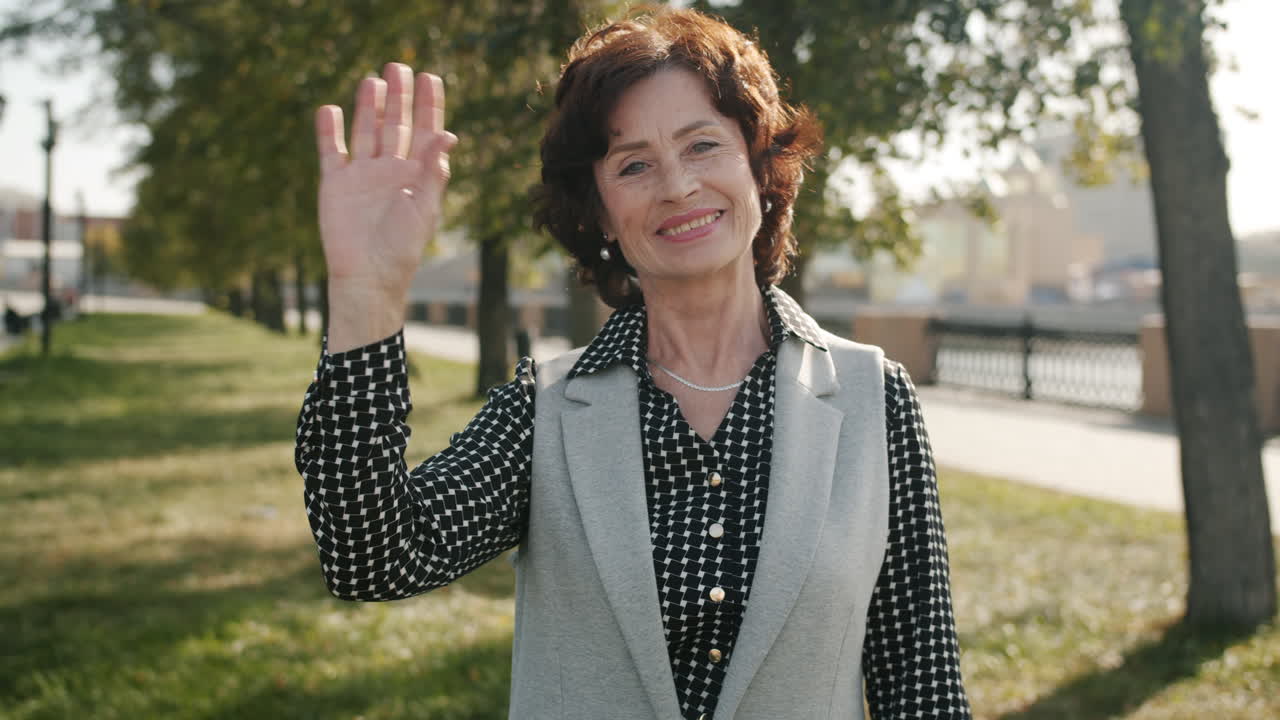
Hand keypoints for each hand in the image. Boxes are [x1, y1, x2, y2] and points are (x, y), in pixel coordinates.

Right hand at [314, 63, 456, 300]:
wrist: (368, 275)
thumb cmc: (402, 247)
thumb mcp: (424, 207)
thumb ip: (433, 170)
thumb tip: (449, 135)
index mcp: (416, 174)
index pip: (424, 131)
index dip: (428, 105)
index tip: (431, 77)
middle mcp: (389, 169)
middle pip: (394, 124)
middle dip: (398, 97)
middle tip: (398, 66)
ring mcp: (362, 175)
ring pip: (365, 131)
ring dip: (367, 107)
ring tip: (371, 81)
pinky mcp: (335, 184)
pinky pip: (331, 151)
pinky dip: (329, 131)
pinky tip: (329, 109)